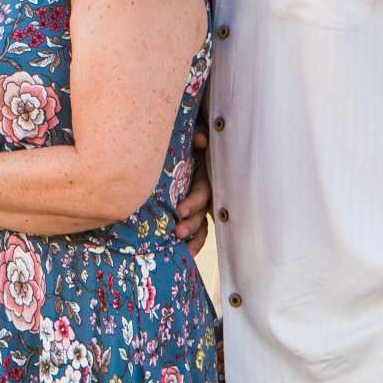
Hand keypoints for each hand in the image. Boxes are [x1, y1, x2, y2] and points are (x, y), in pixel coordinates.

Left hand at [174, 135, 211, 254]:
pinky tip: (184, 253)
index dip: (194, 201)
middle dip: (191, 224)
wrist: (178, 135)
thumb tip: (201, 140)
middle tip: (177, 232)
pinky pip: (193, 227)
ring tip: (183, 248)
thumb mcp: (194, 129)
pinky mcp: (187, 206)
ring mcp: (196, 199)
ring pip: (200, 223)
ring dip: (193, 236)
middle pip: (201, 212)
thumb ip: (198, 132)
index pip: (203, 191)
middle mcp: (203, 189)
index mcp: (204, 174)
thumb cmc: (187, 133)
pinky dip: (191, 240)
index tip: (181, 210)